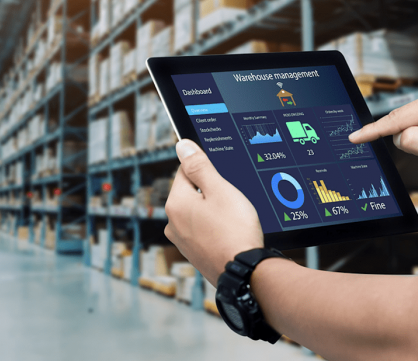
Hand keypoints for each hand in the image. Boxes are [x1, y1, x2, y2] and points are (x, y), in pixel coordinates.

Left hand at [164, 139, 263, 284]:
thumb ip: (199, 166)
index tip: (223, 177)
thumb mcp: (220, 190)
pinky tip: (230, 232)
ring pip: (198, 212)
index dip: (206, 169)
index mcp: (175, 203)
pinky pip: (203, 230)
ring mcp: (182, 241)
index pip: (185, 171)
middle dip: (210, 191)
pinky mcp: (194, 254)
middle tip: (232, 199)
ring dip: (213, 210)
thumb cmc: (235, 230)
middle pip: (191, 192)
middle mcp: (172, 223)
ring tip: (234, 218)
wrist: (245, 272)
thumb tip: (182, 145)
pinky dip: (215, 228)